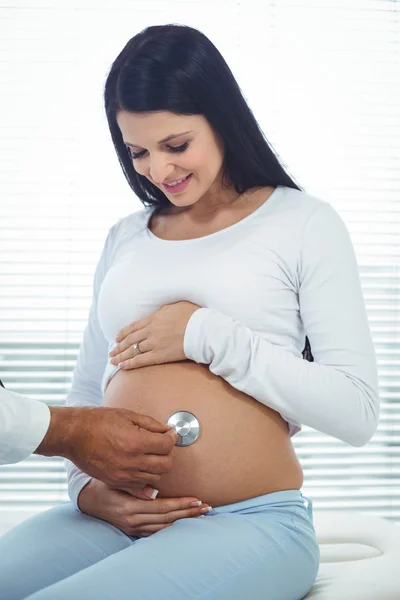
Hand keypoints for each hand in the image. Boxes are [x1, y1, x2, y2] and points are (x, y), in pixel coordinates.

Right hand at [37, 406, 178, 496]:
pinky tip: (142, 468)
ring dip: (157, 466)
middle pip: (165, 465)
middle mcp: (132, 461)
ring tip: (151, 455)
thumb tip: (167, 431)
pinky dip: (145, 478)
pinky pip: (139, 486)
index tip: (169, 434)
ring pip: (155, 477)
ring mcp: (123, 475)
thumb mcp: (127, 415)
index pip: (167, 446)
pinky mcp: (116, 482)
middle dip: (167, 454)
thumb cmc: (98, 421)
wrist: (73, 435)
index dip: (172, 438)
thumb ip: (151, 424)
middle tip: (162, 445)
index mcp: (136, 442)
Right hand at [78, 479, 211, 537]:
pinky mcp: (134, 531)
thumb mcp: (117, 479)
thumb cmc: (104, 483)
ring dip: (184, 520)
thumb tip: (154, 483)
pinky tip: (184, 521)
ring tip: (200, 513)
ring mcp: (133, 528)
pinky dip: (172, 526)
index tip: (197, 499)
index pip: (163, 508)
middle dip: (189, 512)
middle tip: (206, 506)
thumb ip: (135, 482)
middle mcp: (133, 521)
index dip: (181, 504)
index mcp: (130, 508)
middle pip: (168, 519)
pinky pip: (157, 531)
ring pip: (165, 527)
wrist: (88, 499)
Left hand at [109, 301, 201, 369]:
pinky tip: (122, 366)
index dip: (123, 333)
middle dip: (118, 346)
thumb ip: (164, 310)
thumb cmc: (193, 316)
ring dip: (121, 356)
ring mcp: (154, 343)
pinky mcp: (160, 355)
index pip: (133, 327)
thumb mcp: (176, 306)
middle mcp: (151, 331)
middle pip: (130, 339)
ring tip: (113, 360)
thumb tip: (158, 312)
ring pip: (133, 350)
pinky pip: (141, 360)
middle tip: (111, 351)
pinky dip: (130, 363)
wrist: (202, 330)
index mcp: (154, 318)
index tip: (116, 339)